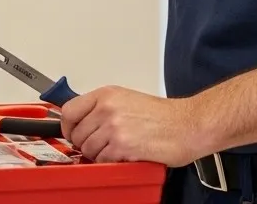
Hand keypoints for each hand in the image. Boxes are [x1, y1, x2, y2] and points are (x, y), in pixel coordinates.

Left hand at [60, 85, 206, 166]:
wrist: (188, 124)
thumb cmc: (164, 115)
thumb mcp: (128, 100)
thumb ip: (103, 108)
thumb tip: (82, 121)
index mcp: (107, 94)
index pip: (69, 110)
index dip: (67, 127)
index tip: (72, 133)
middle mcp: (107, 108)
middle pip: (76, 134)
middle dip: (85, 144)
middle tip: (101, 145)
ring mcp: (114, 127)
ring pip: (87, 149)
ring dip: (99, 155)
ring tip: (117, 150)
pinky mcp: (122, 145)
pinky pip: (102, 160)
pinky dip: (110, 162)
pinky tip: (125, 155)